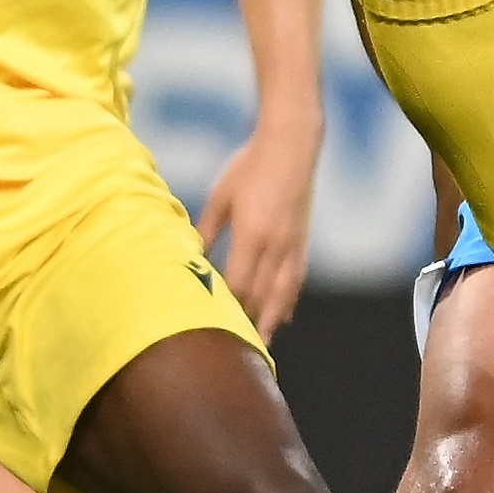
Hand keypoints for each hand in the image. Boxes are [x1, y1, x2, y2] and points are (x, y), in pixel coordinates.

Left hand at [196, 120, 320, 333]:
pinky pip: (296, 281)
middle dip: (247, 323)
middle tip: (233, 347)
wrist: (290, 144)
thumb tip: (191, 255)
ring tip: (262, 346)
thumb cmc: (250, 166)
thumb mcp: (221, 196)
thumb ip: (206, 229)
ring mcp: (292, 245)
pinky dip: (288, 303)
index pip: (238, 284)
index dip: (227, 307)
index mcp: (252, 233)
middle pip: (260, 296)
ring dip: (271, 322)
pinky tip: (283, 316)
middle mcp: (275, 245)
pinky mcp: (302, 241)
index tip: (212, 324)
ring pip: (282, 295)